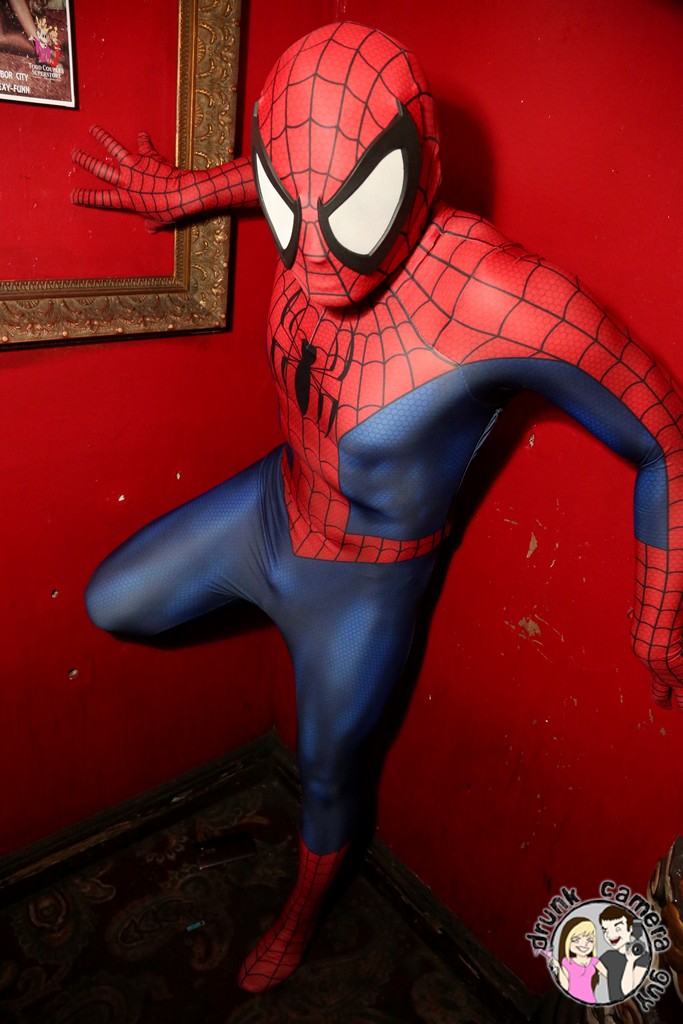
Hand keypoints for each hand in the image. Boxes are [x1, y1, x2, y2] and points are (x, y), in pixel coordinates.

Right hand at [71, 125, 207, 226]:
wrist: (180, 193)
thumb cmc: (168, 210)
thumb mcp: (156, 221)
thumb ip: (150, 223)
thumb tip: (150, 229)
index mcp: (124, 198)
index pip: (99, 198)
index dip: (85, 197)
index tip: (73, 195)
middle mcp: (125, 179)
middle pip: (98, 168)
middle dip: (84, 160)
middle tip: (74, 154)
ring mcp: (134, 165)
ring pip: (113, 147)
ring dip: (103, 137)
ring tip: (94, 129)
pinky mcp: (147, 156)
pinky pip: (144, 145)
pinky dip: (143, 139)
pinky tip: (142, 134)